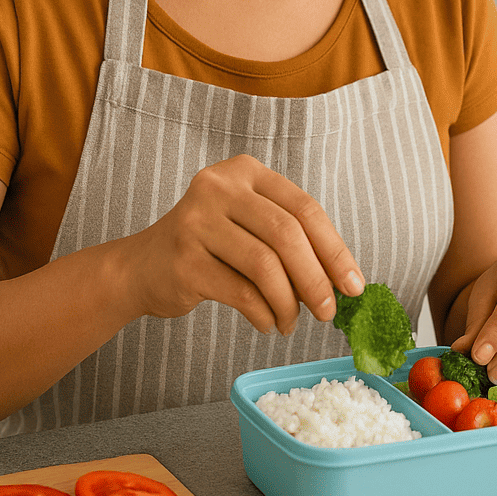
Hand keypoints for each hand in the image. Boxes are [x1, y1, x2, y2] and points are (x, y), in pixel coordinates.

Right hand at [118, 155, 363, 335]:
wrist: (142, 267)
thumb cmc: (210, 248)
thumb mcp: (249, 226)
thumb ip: (291, 241)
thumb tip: (342, 281)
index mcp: (245, 172)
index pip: (305, 208)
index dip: (335, 249)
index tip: (354, 285)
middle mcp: (219, 188)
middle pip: (287, 235)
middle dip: (317, 279)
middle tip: (329, 312)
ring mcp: (196, 222)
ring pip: (265, 266)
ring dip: (289, 303)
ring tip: (292, 322)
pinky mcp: (184, 260)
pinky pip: (241, 292)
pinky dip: (264, 314)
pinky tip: (269, 324)